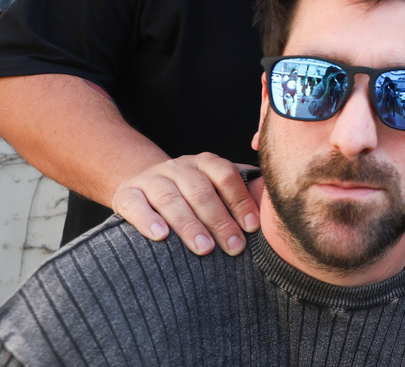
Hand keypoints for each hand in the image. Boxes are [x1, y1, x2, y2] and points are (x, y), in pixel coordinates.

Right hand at [112, 153, 259, 255]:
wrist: (143, 184)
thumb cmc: (191, 195)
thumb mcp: (214, 187)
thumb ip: (241, 191)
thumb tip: (272, 207)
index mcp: (204, 162)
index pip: (225, 176)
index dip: (240, 200)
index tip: (251, 227)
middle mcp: (178, 166)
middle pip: (200, 190)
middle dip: (219, 220)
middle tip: (234, 247)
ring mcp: (150, 179)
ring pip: (170, 198)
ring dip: (189, 224)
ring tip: (204, 248)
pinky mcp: (126, 194)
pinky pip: (134, 205)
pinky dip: (147, 220)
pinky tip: (160, 237)